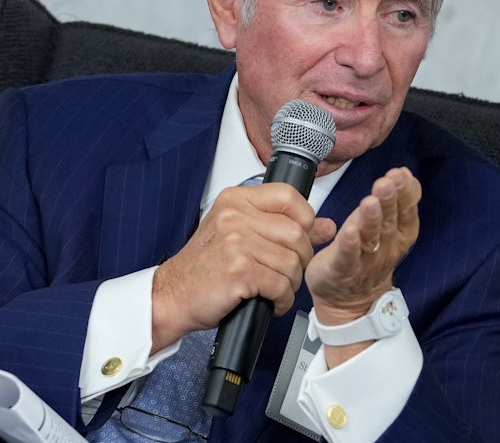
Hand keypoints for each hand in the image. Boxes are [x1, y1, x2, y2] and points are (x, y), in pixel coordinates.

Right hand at [150, 183, 336, 352]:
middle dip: (300, 260)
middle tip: (286, 273)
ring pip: (292, 262)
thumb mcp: (242, 234)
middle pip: (297, 233)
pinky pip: (281, 285)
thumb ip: (283, 226)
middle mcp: (235, 216)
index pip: (289, 196)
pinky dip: (282, 300)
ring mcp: (236, 242)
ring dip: (291, 284)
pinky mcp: (239, 270)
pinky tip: (271, 302)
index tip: (300, 237)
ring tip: (275, 289)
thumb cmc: (205, 267)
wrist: (172, 296)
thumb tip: (327, 226)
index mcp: (236, 200)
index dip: (305, 219)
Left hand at [305, 167, 420, 360]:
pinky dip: (349, 245)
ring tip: (370, 201)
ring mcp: (364, 261)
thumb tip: (405, 174)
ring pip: (370, 238)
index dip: (404, 193)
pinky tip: (349, 231)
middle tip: (387, 182)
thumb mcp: (386, 225)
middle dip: (389, 201)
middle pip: (389, 222)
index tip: (401, 174)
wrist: (348, 300)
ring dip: (371, 219)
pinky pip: (347, 258)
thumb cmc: (366, 254)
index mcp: (397, 235)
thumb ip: (398, 201)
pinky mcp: (342, 270)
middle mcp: (384, 248)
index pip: (405, 212)